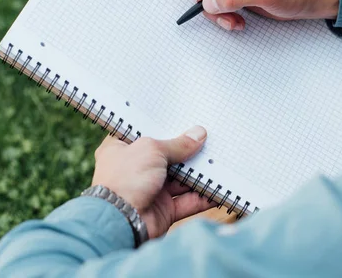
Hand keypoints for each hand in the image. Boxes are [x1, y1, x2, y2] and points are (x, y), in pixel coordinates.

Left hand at [92, 126, 212, 237]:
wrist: (120, 222)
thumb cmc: (126, 179)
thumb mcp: (152, 150)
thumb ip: (178, 144)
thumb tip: (199, 134)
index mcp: (121, 148)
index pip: (143, 133)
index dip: (162, 126)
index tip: (182, 118)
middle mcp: (135, 169)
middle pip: (166, 156)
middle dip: (187, 150)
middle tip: (209, 138)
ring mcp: (150, 190)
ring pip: (180, 179)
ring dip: (199, 173)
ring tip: (220, 160)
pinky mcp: (163, 210)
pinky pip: (187, 201)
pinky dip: (203, 196)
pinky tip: (220, 188)